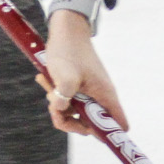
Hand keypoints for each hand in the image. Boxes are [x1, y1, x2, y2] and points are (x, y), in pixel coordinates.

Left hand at [36, 0, 126, 134]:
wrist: (65, 30)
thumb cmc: (68, 51)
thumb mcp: (65, 76)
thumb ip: (64, 96)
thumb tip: (59, 111)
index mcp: (105, 96)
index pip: (118, 124)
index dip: (106, 133)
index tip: (83, 129)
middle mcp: (100, 97)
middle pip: (90, 125)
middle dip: (69, 119)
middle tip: (56, 106)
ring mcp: (89, 93)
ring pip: (75, 114)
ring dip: (58, 106)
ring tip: (49, 86)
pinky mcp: (78, 88)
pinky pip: (68, 102)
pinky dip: (56, 96)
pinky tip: (46, 81)